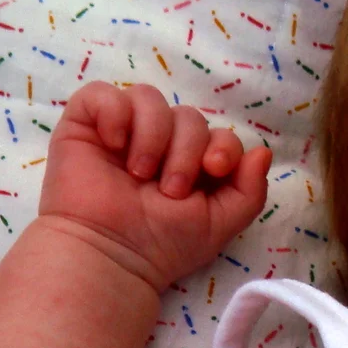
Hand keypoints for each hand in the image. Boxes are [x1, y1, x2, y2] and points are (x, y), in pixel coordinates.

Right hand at [38, 82, 271, 291]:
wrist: (111, 254)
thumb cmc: (163, 243)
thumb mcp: (220, 222)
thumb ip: (250, 190)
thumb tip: (263, 152)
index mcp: (192, 163)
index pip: (219, 133)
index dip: (223, 146)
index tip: (213, 169)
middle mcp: (159, 142)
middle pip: (188, 116)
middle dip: (186, 150)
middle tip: (170, 189)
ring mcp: (122, 131)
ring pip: (149, 99)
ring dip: (153, 136)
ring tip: (140, 174)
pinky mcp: (84, 125)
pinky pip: (102, 94)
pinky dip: (114, 113)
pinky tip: (113, 144)